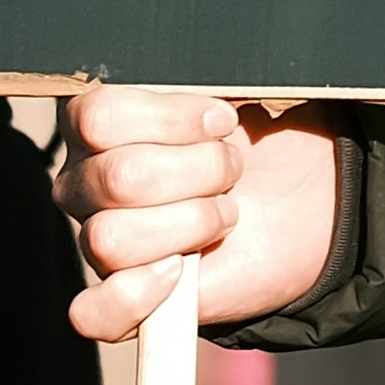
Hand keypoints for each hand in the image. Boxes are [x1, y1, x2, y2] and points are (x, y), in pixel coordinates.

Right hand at [32, 87, 349, 344]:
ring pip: (112, 239)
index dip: (171, 117)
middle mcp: (87, 181)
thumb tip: (222, 79)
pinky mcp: (123, 299)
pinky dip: (135, 296)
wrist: (297, 200)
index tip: (223, 118)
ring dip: (192, 222)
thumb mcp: (244, 88)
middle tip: (232, 169)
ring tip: (224, 213)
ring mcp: (100, 240)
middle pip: (117, 177)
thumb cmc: (260, 137)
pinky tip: (179, 271)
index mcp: (102, 122)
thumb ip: (219, 71)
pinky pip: (92, 314)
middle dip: (200, 170)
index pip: (98, 115)